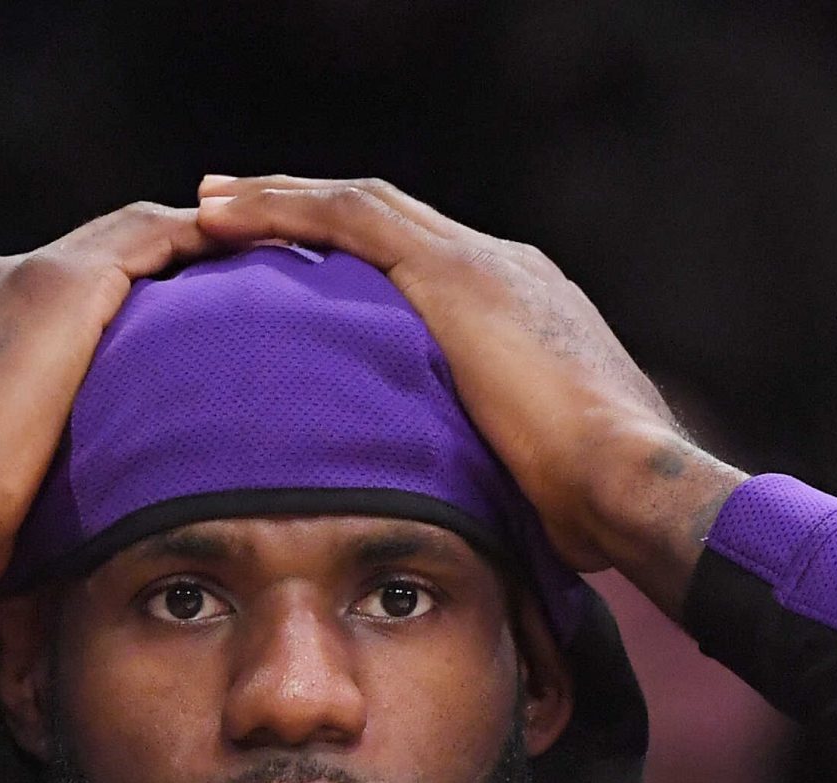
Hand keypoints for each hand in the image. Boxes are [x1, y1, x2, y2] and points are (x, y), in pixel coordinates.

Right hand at [0, 201, 217, 646]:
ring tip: (265, 250)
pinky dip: (205, 237)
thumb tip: (73, 503)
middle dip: (174, 254)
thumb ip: (36, 457)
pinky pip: (154, 236)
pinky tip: (256, 247)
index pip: (73, 288)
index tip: (190, 314)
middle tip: (245, 268)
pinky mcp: (59, 285)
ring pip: (135, 231)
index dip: (136, 291)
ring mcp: (26, 276)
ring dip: (201, 237)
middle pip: (109, 247)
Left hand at [195, 175, 744, 609]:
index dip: (354, 273)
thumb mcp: (522, 485)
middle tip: (232, 220)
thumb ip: (479, 478)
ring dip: (278, 203)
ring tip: (208, 207)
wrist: (627, 481)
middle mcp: (503, 271)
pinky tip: (218, 215)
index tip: (298, 284)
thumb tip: (449, 525)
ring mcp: (479, 264)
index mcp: (522, 316)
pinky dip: (280, 209)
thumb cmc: (589, 511)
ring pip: (357, 207)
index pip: (421, 276)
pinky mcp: (452, 273)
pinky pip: (347, 218)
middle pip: (385, 226)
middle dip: (308, 219)